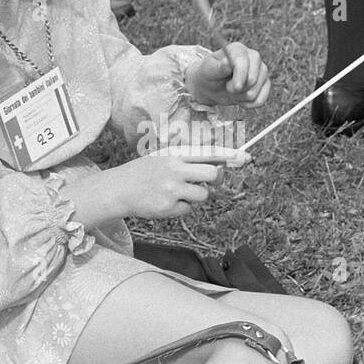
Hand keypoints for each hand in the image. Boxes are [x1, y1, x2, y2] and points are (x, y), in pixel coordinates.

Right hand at [109, 152, 235, 220]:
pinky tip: (166, 202)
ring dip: (196, 195)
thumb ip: (189, 159)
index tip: (245, 157)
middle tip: (209, 182)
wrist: (118, 189)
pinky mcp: (168, 207)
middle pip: (213, 175)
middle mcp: (175, 170)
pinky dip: (182, 207)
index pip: (208, 153)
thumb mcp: (165, 157)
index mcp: (175, 155)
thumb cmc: (145, 172)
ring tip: (177, 192)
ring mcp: (172, 189)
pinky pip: (188, 209)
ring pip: (203, 195)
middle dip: (216, 180)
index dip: (229, 155)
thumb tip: (219, 163)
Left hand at [186, 43, 270, 107]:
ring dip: (240, 97)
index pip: (244, 62)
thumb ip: (218, 68)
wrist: (212, 87)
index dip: (239, 77)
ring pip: (255, 92)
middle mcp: (253, 57)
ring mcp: (262, 70)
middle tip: (227, 87)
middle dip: (237, 89)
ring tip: (232, 91)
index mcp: (238, 50)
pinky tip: (240, 99)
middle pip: (252, 79)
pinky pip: (261, 100)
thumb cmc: (209, 76)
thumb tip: (227, 63)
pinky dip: (248, 104)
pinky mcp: (265, 84)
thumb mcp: (208, 72)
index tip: (232, 88)